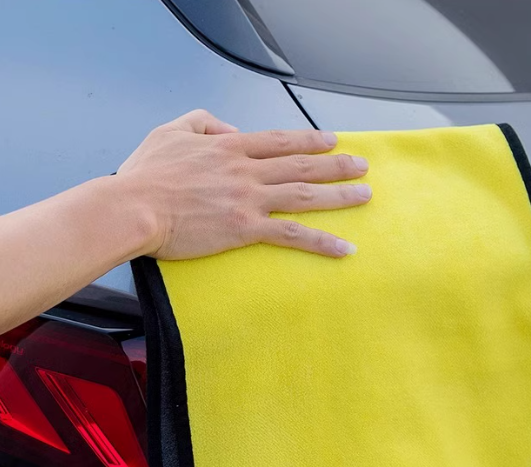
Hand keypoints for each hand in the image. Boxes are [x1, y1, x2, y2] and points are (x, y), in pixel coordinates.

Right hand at [117, 109, 370, 259]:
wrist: (133, 208)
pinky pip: (293, 235)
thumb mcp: (170, 131)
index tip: (333, 140)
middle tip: (363, 165)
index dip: (310, 139)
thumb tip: (230, 131)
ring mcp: (250, 199)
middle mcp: (248, 171)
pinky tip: (346, 247)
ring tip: (365, 194)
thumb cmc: (146, 175)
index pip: (280, 141)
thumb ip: (202, 122)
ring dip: (340, 195)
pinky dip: (323, 242)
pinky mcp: (247, 229)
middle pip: (302, 165)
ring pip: (305, 195)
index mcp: (230, 148)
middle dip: (337, 164)